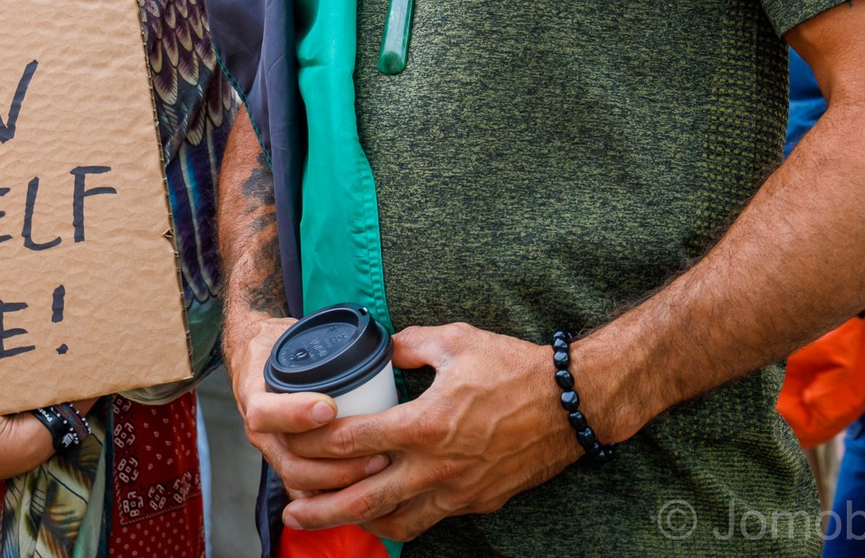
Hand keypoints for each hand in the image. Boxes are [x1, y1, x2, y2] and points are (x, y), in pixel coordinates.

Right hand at [229, 315, 390, 497]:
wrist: (253, 355)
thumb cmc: (277, 345)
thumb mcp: (288, 334)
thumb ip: (324, 341)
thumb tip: (387, 340)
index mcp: (255, 393)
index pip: (265, 412)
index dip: (296, 414)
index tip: (329, 408)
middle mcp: (261, 429)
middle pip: (290, 460)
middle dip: (335, 464)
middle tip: (376, 452)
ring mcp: (273, 450)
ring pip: (300, 481)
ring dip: (340, 482)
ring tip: (378, 469)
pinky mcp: (286, 463)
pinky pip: (306, 491)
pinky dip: (332, 498)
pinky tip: (365, 492)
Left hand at [274, 323, 616, 541]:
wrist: (573, 404)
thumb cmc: (515, 368)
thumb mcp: (455, 339)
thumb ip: (408, 344)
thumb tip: (380, 348)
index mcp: (426, 424)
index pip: (353, 442)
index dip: (314, 443)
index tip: (292, 440)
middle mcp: (437, 466)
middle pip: (364, 498)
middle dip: (321, 508)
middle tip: (291, 511)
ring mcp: (457, 490)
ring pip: (396, 522)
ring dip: (356, 524)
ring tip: (328, 520)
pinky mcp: (476, 501)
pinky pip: (427, 521)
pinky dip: (398, 523)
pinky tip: (382, 516)